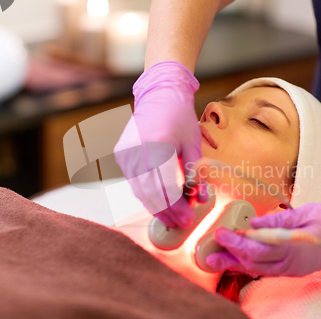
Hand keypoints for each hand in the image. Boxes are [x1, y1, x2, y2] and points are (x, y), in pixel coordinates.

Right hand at [114, 61, 200, 227]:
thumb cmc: (180, 118)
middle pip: (151, 194)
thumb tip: (199, 198)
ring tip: (172, 216)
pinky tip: (160, 201)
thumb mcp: (193, 145)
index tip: (188, 218)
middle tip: (182, 222)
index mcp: (159, 146)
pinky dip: (147, 193)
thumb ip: (195, 173)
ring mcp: (126, 153)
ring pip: (139, 191)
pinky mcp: (121, 154)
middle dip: (167, 212)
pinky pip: (134, 181)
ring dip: (156, 206)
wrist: (159, 95)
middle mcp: (138, 151)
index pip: (166, 189)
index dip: (177, 208)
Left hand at [206, 201, 320, 275]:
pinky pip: (267, 270)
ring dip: (236, 264)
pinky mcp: (294, 269)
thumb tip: (252, 224)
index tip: (221, 232)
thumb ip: (277, 221)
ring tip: (216, 260)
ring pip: (258, 269)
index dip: (235, 242)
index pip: (256, 248)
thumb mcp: (304, 213)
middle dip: (229, 256)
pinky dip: (250, 265)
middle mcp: (291, 263)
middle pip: (253, 262)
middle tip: (208, 251)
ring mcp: (293, 269)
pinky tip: (239, 261)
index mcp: (294, 248)